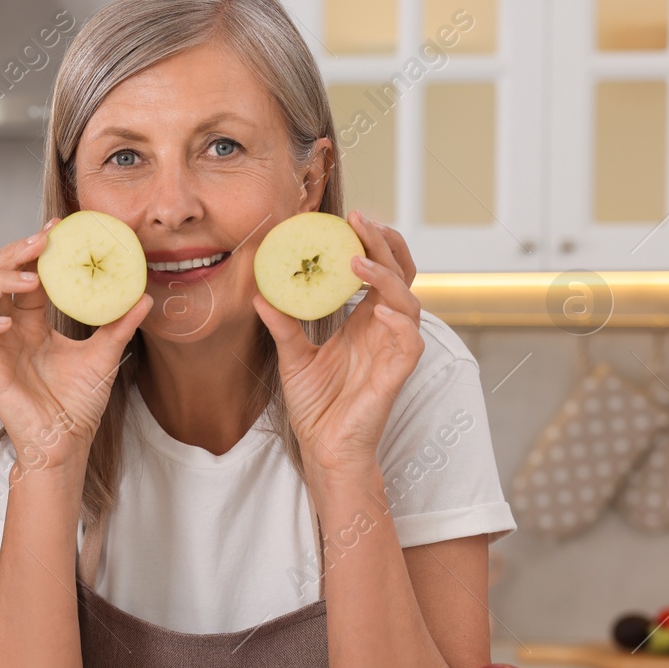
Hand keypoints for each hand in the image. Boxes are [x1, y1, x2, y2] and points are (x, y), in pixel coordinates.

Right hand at [0, 220, 152, 471]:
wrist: (68, 443)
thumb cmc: (78, 405)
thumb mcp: (105, 355)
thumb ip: (120, 324)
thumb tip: (145, 295)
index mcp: (30, 322)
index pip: (22, 273)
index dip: (32, 248)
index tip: (57, 229)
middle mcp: (7, 330)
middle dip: (12, 253)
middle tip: (42, 242)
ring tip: (30, 279)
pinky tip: (8, 323)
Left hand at [253, 210, 423, 478]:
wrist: (323, 449)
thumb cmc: (316, 406)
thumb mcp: (292, 357)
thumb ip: (282, 325)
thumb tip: (258, 292)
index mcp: (363, 321)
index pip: (378, 271)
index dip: (370, 243)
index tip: (348, 219)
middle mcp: (383, 329)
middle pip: (399, 274)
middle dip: (384, 244)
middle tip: (359, 220)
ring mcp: (392, 350)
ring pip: (408, 301)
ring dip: (386, 277)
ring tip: (358, 260)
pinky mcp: (397, 374)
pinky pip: (410, 342)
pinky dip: (400, 322)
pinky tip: (380, 310)